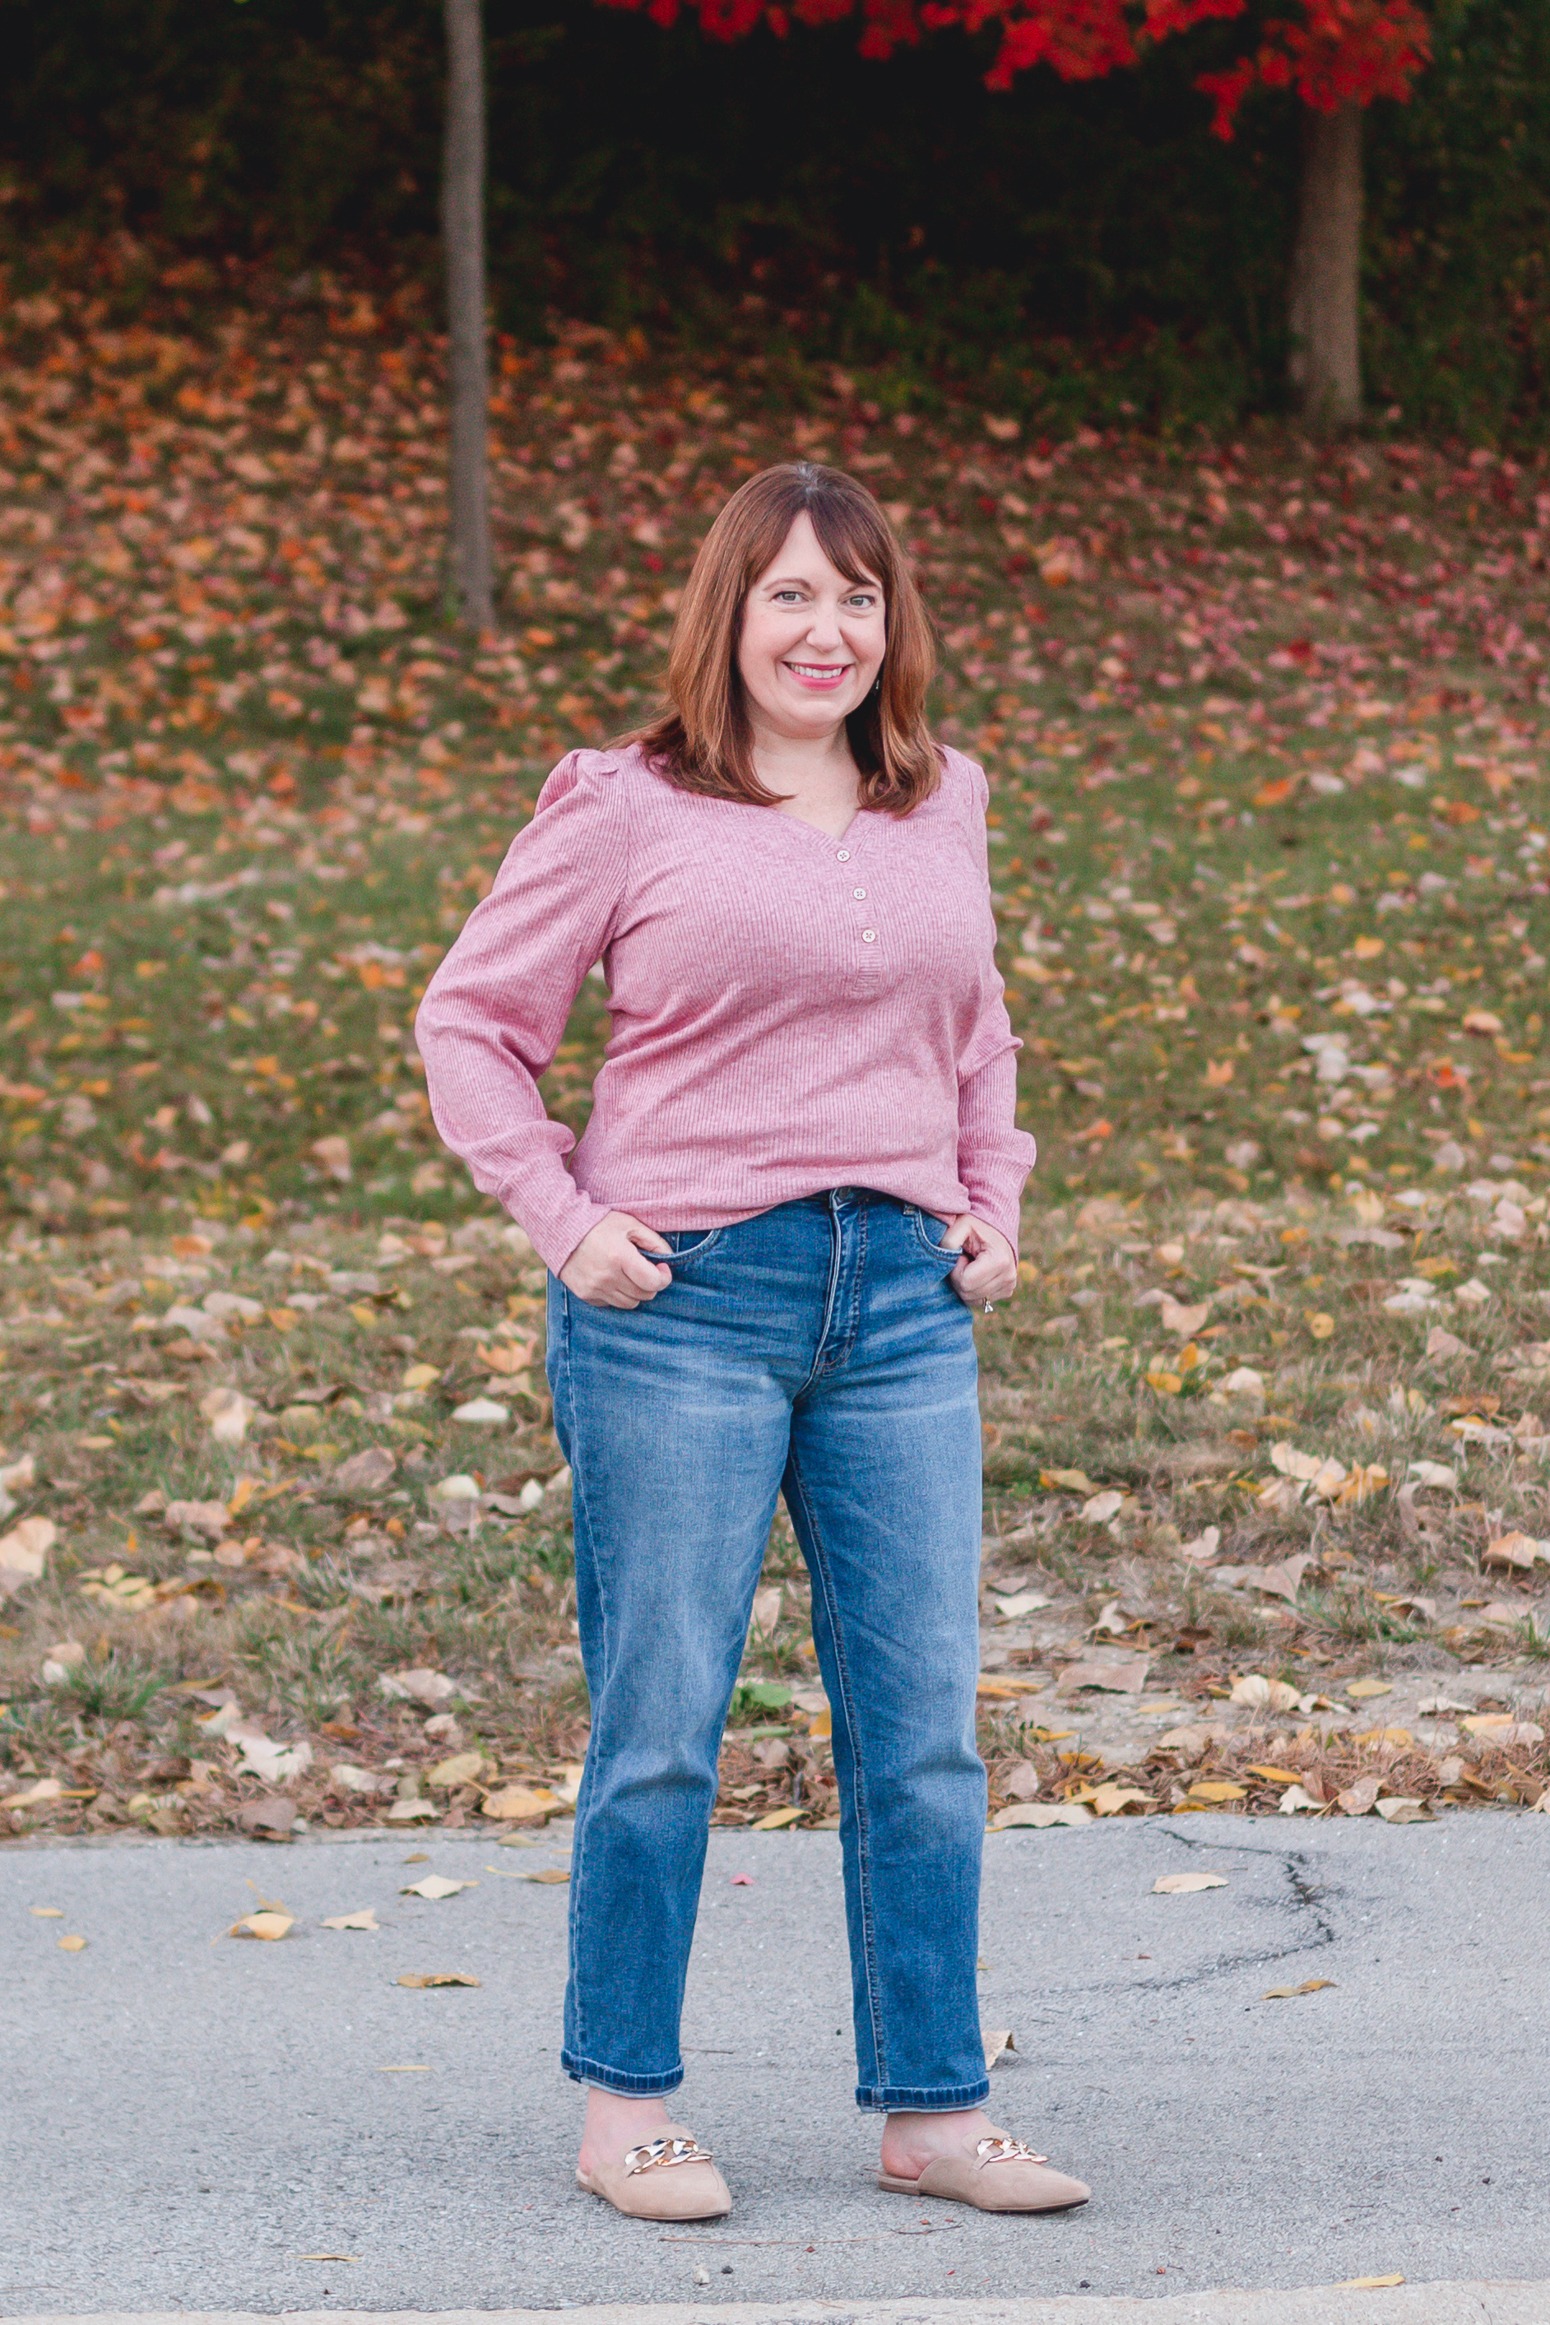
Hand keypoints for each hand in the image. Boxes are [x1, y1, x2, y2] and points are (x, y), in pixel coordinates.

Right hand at [559, 1211, 673, 1307]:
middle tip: (645, 1269)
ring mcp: (595, 1288)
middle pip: (644, 1295)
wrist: (561, 1229)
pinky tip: (612, 1277)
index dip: (663, 1277)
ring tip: (629, 1274)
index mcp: (620, 1257)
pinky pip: (611, 1304)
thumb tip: (670, 1259)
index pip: (653, 1282)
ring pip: (629, 1304)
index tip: (662, 1268)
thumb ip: (654, 1241)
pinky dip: (617, 1294)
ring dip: (635, 1291)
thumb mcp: (630, 1224)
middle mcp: (607, 1277)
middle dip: (650, 1283)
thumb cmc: (599, 1223)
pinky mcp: (586, 1295)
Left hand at [940, 1213, 1017, 1309]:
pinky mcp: (1008, 1290)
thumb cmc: (976, 1226)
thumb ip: (949, 1242)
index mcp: (999, 1261)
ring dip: (965, 1285)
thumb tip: (947, 1262)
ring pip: (973, 1301)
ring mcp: (1010, 1285)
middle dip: (959, 1278)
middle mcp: (1008, 1276)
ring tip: (971, 1265)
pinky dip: (973, 1289)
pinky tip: (977, 1273)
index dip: (956, 1270)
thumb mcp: (960, 1225)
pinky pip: (980, 1301)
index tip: (961, 1255)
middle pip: (968, 1295)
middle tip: (965, 1259)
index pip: (965, 1283)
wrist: (995, 1228)